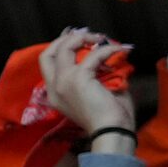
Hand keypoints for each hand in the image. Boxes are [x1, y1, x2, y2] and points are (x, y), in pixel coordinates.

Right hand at [35, 27, 134, 142]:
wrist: (112, 132)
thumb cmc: (109, 118)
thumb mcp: (96, 93)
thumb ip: (95, 74)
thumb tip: (105, 54)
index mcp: (55, 95)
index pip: (48, 64)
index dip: (60, 48)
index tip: (77, 39)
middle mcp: (54, 88)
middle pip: (47, 53)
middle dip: (65, 39)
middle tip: (85, 34)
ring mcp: (63, 83)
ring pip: (64, 48)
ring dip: (84, 38)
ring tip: (101, 38)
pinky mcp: (78, 79)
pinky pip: (93, 55)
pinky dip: (107, 50)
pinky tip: (120, 50)